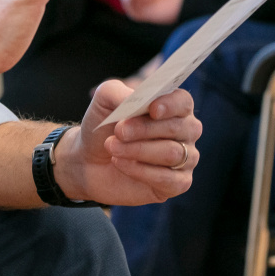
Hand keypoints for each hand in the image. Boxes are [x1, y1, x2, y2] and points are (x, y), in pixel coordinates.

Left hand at [52, 80, 201, 204]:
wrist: (89, 161)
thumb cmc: (104, 127)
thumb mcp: (104, 100)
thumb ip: (119, 92)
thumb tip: (139, 99)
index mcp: (174, 107)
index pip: (183, 102)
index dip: (171, 105)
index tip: (152, 109)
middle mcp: (186, 131)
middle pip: (179, 128)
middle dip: (146, 129)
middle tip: (119, 131)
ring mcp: (185, 158)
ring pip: (173, 153)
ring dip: (139, 150)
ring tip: (113, 147)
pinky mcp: (178, 183)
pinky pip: (169, 179)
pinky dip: (141, 171)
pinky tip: (120, 164)